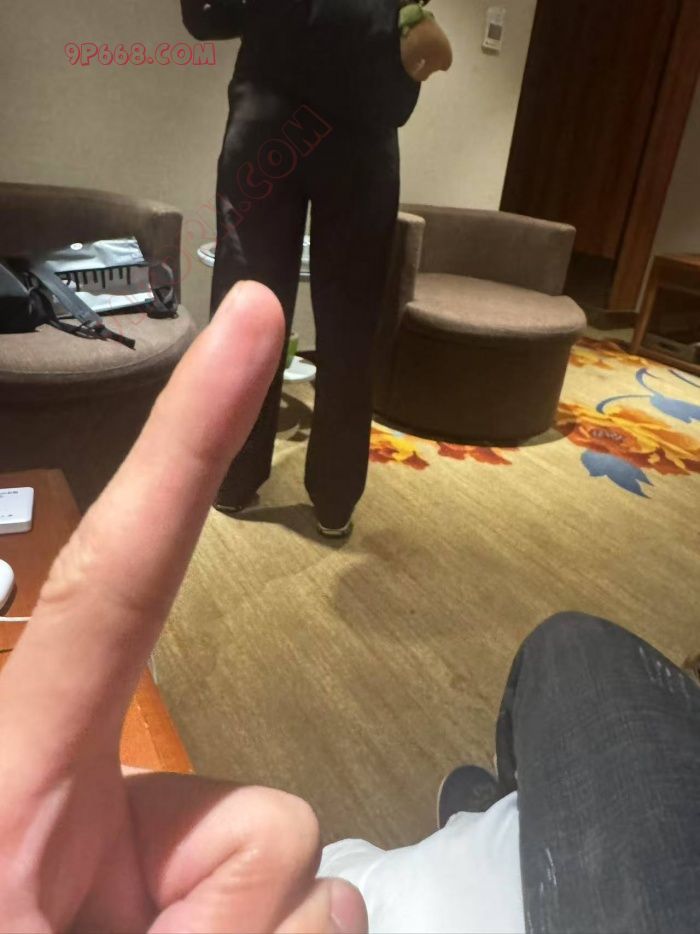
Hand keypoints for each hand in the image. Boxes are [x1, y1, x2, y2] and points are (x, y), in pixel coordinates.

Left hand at [0, 282, 366, 933]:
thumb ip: (196, 906)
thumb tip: (323, 896)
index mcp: (26, 766)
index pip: (122, 573)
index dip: (185, 440)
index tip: (241, 320)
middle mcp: (101, 787)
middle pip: (261, 806)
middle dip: (235, 904)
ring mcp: (154, 838)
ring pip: (294, 853)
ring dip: (250, 933)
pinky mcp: (196, 873)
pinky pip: (308, 900)